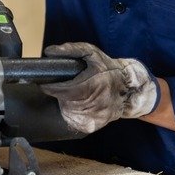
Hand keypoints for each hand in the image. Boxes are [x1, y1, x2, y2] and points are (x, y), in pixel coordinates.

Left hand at [39, 42, 159, 133]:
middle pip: (65, 102)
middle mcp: (97, 102)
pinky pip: (76, 121)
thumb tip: (50, 51)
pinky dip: (73, 113)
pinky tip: (80, 104)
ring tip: (72, 94)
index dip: (52, 88)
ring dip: (65, 104)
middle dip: (59, 95)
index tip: (45, 84)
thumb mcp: (92, 52)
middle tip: (59, 87)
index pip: (65, 90)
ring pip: (69, 113)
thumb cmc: (108, 68)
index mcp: (95, 83)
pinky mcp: (95, 125)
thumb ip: (71, 49)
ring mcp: (97, 116)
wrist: (129, 87)